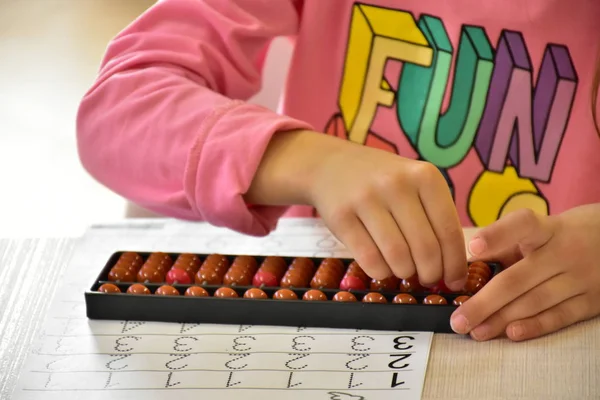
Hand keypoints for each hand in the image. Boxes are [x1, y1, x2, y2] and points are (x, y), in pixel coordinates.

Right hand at [245, 130, 466, 287]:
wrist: (330, 165)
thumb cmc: (381, 181)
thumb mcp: (414, 184)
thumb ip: (435, 217)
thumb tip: (453, 269)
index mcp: (425, 176)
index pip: (449, 231)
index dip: (455, 264)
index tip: (455, 281)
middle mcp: (397, 184)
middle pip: (425, 248)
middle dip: (431, 274)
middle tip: (428, 279)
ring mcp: (366, 199)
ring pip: (398, 257)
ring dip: (405, 273)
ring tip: (404, 270)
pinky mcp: (341, 217)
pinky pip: (369, 260)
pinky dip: (381, 272)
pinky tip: (382, 267)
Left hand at [450, 205, 599, 340]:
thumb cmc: (564, 236)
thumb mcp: (542, 230)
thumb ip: (508, 245)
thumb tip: (468, 266)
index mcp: (547, 229)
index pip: (523, 225)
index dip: (497, 235)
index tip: (473, 248)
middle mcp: (564, 252)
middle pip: (518, 278)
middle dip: (484, 302)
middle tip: (457, 321)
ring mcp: (581, 278)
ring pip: (535, 301)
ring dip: (502, 319)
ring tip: (475, 331)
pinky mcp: (593, 301)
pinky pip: (560, 316)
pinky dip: (535, 326)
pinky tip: (510, 334)